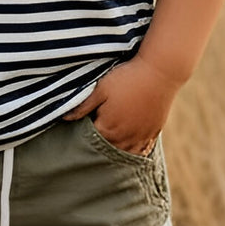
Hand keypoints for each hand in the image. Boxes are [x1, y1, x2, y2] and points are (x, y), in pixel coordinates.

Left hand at [62, 54, 182, 154]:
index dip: (84, 135)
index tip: (83, 126)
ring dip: (117, 151)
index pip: (91, 141)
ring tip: (110, 145)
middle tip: (94, 136)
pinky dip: (135, 151)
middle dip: (100, 146)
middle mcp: (126, 138)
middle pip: (108, 150)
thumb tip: (65, 118)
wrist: (160, 71)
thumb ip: (83, 106)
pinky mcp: (154, 132)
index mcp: (109, 128)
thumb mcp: (100, 89)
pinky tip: (130, 148)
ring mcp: (142, 137)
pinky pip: (143, 150)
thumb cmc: (127, 78)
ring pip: (126, 153)